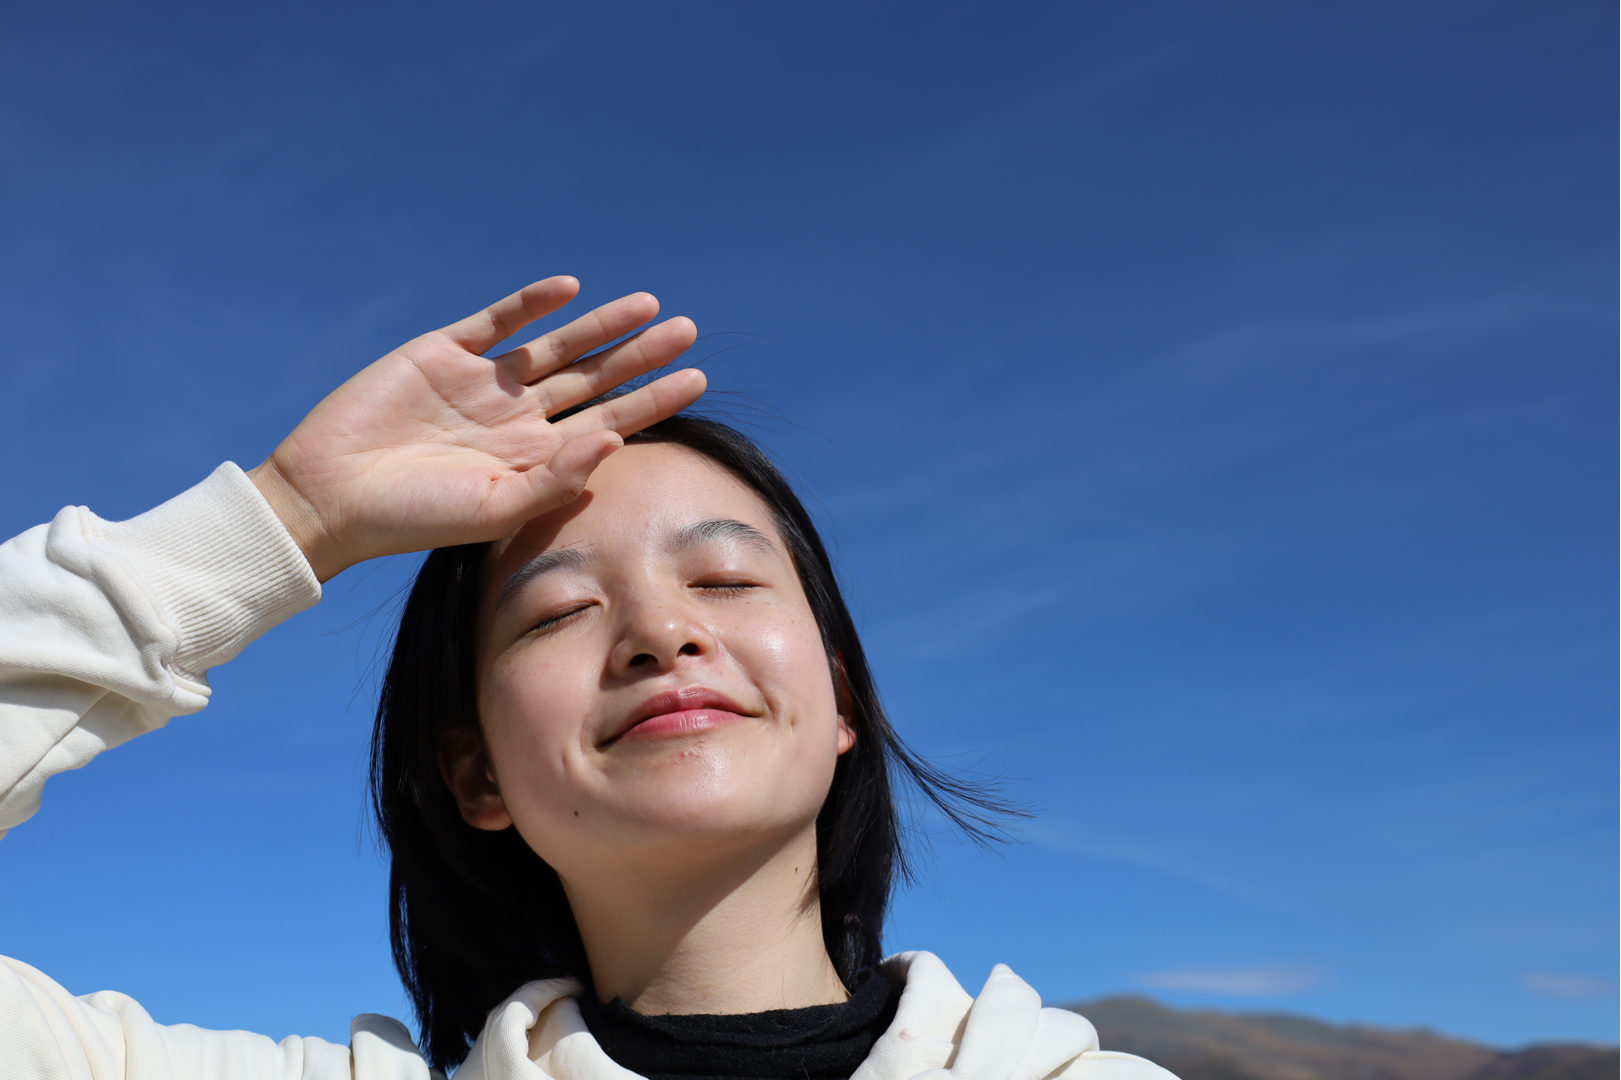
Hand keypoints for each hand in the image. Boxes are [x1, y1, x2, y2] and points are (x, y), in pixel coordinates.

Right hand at [248, 277, 703, 581]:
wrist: (332, 496)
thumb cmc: (415, 518)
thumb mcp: (495, 511)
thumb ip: (557, 481)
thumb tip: (616, 445)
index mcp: (536, 459)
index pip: (610, 423)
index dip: (653, 400)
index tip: (698, 378)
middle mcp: (517, 418)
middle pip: (594, 379)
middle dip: (640, 355)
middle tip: (688, 331)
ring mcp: (482, 383)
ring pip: (556, 345)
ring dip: (600, 326)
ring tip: (648, 304)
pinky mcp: (443, 353)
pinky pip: (497, 322)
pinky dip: (531, 304)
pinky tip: (569, 288)